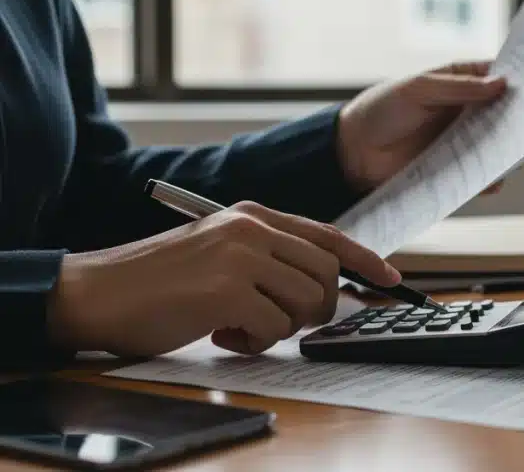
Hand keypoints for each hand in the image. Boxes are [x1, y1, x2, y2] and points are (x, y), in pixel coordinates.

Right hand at [46, 202, 403, 357]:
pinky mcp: (226, 290)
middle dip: (316, 308)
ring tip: (238, 326)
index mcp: (254, 215)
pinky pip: (274, 328)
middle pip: (326, 273)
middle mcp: (252, 228)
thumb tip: (323, 285)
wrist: (96, 291)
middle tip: (279, 322)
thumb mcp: (221, 252)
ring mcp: (240, 256)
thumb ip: (269, 258)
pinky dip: (253, 343)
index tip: (392, 279)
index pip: (329, 235)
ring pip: (306, 302)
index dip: (366, 260)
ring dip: (280, 328)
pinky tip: (220, 335)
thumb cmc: (159, 281)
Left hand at [337, 62, 506, 191]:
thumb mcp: (418, 90)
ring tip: (518, 151)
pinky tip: (495, 178)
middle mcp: (468, 112)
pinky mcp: (456, 170)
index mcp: (461, 83)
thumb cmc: (381, 110)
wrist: (352, 153)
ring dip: (509, 149)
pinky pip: (481, 176)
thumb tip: (501, 84)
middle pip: (505, 113)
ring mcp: (464, 142)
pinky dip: (491, 178)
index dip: (519, 80)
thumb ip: (459, 88)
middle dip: (521, 117)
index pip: (498, 77)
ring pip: (497, 145)